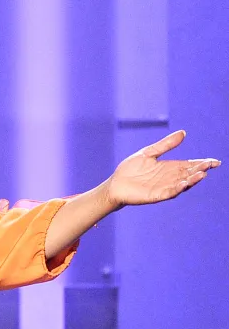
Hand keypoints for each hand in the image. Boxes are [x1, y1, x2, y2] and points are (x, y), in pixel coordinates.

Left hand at [105, 130, 219, 208]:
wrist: (115, 184)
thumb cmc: (130, 169)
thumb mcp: (148, 153)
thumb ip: (165, 145)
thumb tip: (183, 133)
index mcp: (169, 167)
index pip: (189, 165)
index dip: (202, 163)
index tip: (214, 161)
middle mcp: (169, 178)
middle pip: (189, 174)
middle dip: (200, 170)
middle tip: (210, 165)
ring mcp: (164, 187)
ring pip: (182, 184)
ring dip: (192, 179)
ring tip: (201, 174)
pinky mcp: (156, 195)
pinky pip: (169, 192)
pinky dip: (177, 188)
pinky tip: (184, 183)